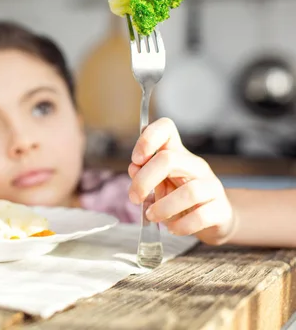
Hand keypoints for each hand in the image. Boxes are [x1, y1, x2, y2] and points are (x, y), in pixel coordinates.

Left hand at [128, 118, 234, 244]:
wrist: (212, 220)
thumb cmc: (179, 199)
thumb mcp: (159, 184)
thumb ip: (145, 175)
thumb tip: (134, 168)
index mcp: (177, 154)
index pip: (166, 128)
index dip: (148, 138)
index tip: (136, 160)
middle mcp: (195, 166)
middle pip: (169, 159)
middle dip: (144, 180)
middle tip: (134, 198)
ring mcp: (211, 187)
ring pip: (189, 192)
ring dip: (163, 207)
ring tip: (151, 216)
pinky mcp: (220, 210)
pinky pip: (201, 216)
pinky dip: (181, 225)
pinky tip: (172, 228)